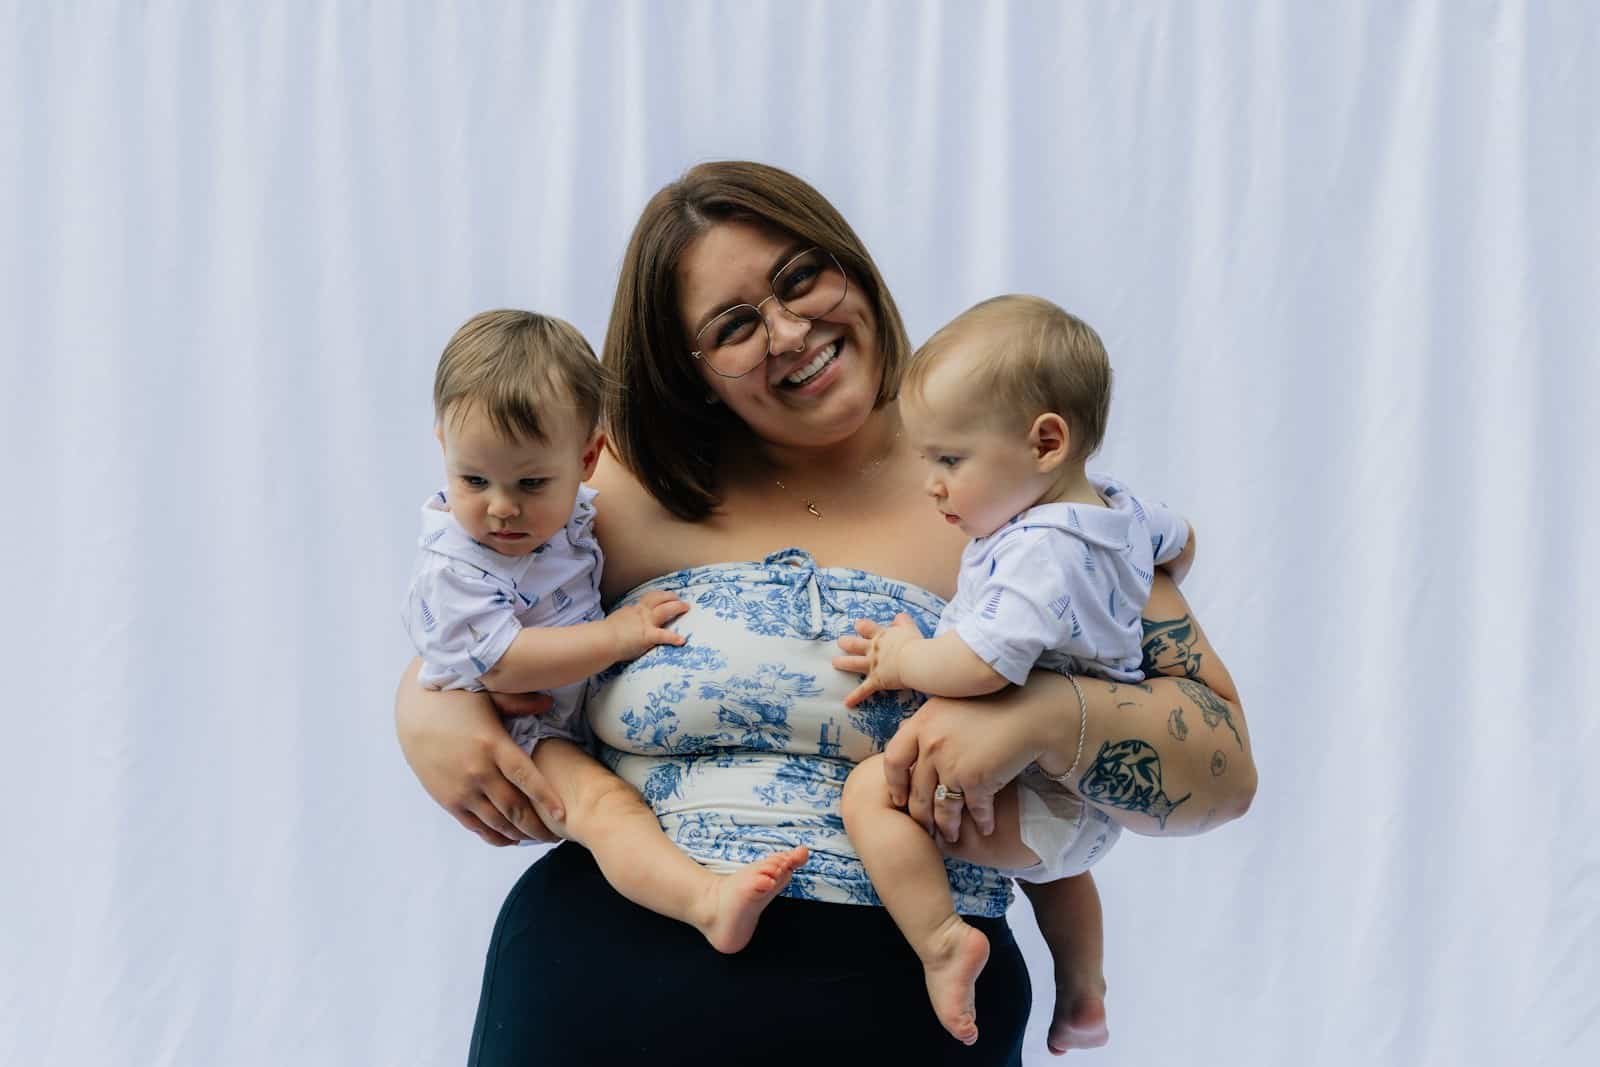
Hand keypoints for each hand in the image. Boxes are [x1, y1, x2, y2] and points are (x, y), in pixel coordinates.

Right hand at [395, 660, 564, 845]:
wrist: (413, 713)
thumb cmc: (455, 700)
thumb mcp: (489, 695)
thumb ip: (521, 702)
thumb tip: (549, 703)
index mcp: (492, 745)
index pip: (525, 778)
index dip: (546, 799)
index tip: (563, 816)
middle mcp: (477, 771)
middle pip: (513, 808)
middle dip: (537, 826)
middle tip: (556, 836)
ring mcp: (461, 788)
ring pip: (495, 822)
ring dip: (518, 834)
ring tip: (537, 839)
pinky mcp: (447, 799)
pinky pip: (474, 826)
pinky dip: (494, 836)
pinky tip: (510, 838)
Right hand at [605, 589, 688, 660]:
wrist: (603, 639)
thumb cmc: (604, 634)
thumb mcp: (614, 622)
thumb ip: (621, 622)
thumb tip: (620, 626)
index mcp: (632, 610)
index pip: (646, 601)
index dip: (657, 598)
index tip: (663, 598)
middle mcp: (641, 613)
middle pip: (658, 598)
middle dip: (670, 596)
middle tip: (678, 598)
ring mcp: (646, 623)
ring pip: (665, 610)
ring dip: (677, 607)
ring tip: (686, 607)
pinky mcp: (648, 635)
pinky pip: (664, 635)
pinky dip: (674, 638)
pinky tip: (682, 640)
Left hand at [833, 613, 918, 707]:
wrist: (914, 660)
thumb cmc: (914, 643)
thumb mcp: (908, 628)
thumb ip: (903, 621)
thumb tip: (898, 617)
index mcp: (881, 636)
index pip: (866, 627)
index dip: (861, 626)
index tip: (857, 625)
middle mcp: (873, 649)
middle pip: (854, 644)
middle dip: (846, 643)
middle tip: (840, 642)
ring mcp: (872, 665)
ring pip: (853, 663)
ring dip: (842, 663)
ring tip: (834, 663)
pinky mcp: (876, 680)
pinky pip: (863, 690)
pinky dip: (855, 697)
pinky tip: (846, 703)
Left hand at [882, 682, 1056, 842]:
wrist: (1030, 712)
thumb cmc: (993, 707)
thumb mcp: (951, 707)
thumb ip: (928, 724)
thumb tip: (905, 737)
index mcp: (921, 723)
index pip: (893, 761)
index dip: (895, 784)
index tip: (900, 799)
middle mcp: (931, 743)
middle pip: (917, 791)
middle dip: (921, 816)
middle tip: (926, 828)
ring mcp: (951, 763)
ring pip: (942, 807)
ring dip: (947, 826)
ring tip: (952, 835)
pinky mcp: (975, 779)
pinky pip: (973, 809)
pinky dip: (981, 821)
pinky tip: (986, 827)